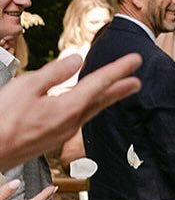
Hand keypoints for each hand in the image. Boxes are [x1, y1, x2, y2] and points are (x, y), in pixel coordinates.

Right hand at [0, 52, 141, 170]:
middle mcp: (71, 123)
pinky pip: (77, 119)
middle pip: (101, 101)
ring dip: (106, 99)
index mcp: (68, 108)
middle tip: (137, 81)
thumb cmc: (2, 120)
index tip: (136, 59)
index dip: (119, 69)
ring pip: (90, 111)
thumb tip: (77, 60)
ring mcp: (62, 134)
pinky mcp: (52, 140)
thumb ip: (54, 73)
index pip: (100, 83)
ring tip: (119, 91)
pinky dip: (88, 108)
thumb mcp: (26, 86)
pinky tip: (84, 106)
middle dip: (120, 89)